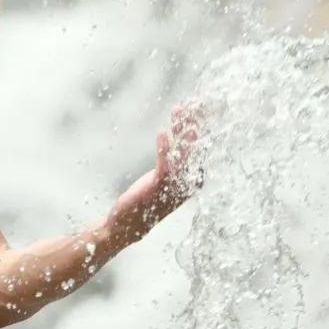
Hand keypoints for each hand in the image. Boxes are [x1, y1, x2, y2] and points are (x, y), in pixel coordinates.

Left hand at [104, 104, 201, 244]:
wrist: (128, 225)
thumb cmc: (147, 200)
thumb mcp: (165, 177)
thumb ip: (175, 159)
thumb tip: (182, 135)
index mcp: (192, 181)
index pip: (200, 148)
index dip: (201, 126)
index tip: (200, 106)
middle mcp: (187, 184)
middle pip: (195, 147)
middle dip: (195, 123)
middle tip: (195, 103)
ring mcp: (174, 186)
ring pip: (182, 152)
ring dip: (181, 130)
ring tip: (181, 112)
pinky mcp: (158, 187)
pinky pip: (164, 163)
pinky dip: (165, 147)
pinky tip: (163, 132)